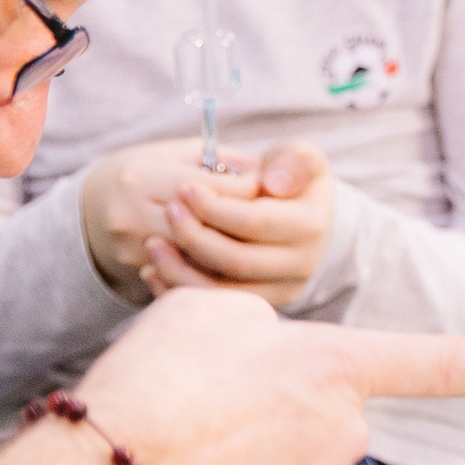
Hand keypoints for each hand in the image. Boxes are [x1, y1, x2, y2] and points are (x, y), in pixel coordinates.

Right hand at [82, 138, 262, 302]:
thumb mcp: (177, 154)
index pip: (211, 190)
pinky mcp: (139, 273)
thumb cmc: (145, 174)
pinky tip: (232, 253)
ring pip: (201, 257)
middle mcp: (132, 217)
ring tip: (256, 234)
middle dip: (244, 221)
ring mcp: (133, 251)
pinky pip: (189, 275)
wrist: (90, 212)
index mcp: (141, 178)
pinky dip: (214, 265)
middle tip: (270, 215)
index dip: (248, 188)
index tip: (265, 185)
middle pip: (207, 227)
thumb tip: (270, 177)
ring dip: (233, 245)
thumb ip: (221, 162)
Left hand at [141, 140, 335, 307]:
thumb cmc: (287, 179)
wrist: (297, 216)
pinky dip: (177, 289)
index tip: (184, 188)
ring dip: (179, 268)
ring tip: (152, 243)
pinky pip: (213, 305)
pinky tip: (154, 268)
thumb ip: (293, 159)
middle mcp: (303, 264)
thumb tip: (274, 183)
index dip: (215, 207)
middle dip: (194, 237)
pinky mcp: (258, 306)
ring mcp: (282, 290)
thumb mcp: (299, 158)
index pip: (255, 221)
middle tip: (167, 212)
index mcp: (312, 225)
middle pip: (237, 260)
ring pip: (222, 290)